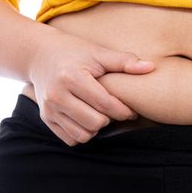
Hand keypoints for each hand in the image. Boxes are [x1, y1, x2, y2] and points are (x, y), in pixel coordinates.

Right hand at [28, 29, 155, 145]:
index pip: (105, 104)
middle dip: (111, 119)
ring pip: (83, 135)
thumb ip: (125, 61)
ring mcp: (49, 109)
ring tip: (102, 114)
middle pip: (95, 123)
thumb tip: (151, 67)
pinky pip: (71, 139)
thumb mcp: (99, 53)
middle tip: (116, 111)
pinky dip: (83, 133)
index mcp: (71, 77)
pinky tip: (88, 118)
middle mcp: (57, 95)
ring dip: (97, 128)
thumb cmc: (76, 52)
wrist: (40, 54)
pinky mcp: (46, 118)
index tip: (131, 109)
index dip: (124, 110)